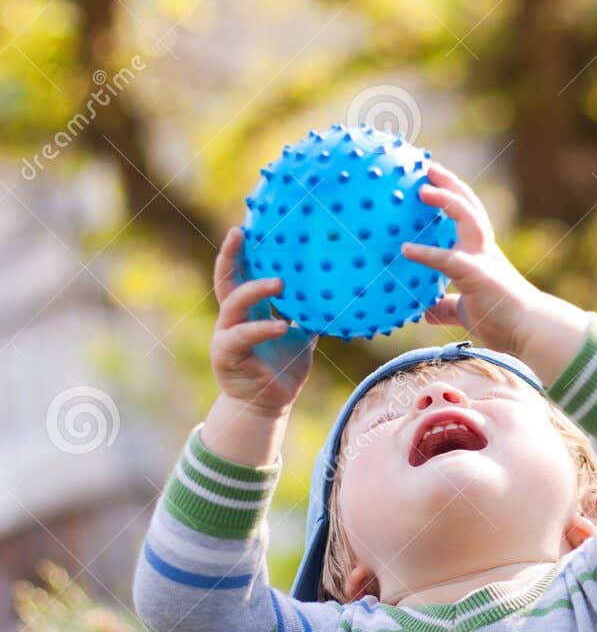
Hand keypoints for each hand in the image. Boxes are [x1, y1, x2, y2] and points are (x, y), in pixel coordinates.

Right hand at [209, 227, 315, 417]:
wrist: (268, 406)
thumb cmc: (283, 369)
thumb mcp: (301, 338)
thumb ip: (309, 316)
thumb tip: (335, 294)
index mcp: (249, 311)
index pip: (241, 273)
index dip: (242, 250)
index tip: (249, 225)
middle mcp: (233, 320)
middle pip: (225, 279)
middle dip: (230, 255)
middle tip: (241, 233)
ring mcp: (227, 337)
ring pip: (233, 305)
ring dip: (254, 290)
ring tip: (279, 282)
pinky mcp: (227, 357)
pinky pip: (242, 338)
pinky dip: (261, 330)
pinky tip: (281, 326)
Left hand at [401, 164, 541, 356]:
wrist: (529, 333)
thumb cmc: (503, 322)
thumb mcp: (468, 311)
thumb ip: (446, 308)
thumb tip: (426, 312)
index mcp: (483, 254)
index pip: (468, 217)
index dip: (453, 196)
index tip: (433, 181)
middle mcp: (484, 250)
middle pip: (469, 205)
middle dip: (450, 183)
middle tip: (427, 167)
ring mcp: (483, 259)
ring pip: (468, 217)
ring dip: (447, 199)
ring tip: (423, 188)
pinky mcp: (477, 275)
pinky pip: (448, 259)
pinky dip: (426, 253)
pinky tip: (406, 249)